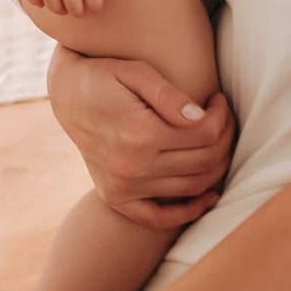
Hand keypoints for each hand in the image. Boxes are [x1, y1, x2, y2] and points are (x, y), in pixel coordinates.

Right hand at [46, 50, 236, 230]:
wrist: (66, 95)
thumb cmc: (104, 76)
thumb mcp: (134, 72)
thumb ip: (169, 95)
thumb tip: (201, 117)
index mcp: (140, 134)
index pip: (205, 134)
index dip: (221, 116)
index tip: (217, 100)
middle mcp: (133, 166)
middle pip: (204, 162)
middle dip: (224, 139)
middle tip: (222, 119)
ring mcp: (123, 187)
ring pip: (192, 188)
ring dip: (216, 167)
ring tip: (216, 143)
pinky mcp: (116, 198)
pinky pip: (160, 218)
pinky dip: (189, 211)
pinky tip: (207, 195)